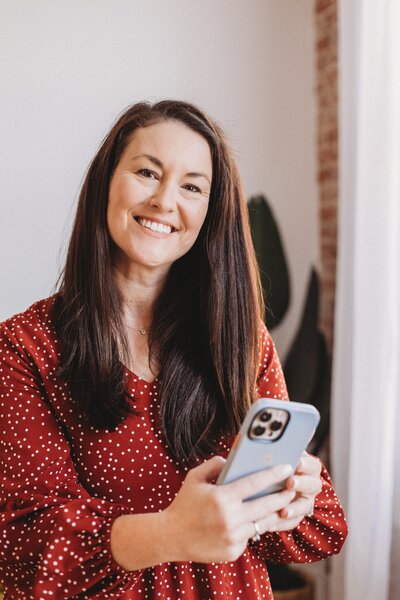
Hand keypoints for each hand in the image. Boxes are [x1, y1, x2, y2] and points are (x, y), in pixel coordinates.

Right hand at [162, 456, 296, 562]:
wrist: (171, 536)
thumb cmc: (184, 503)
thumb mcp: (195, 477)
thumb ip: (214, 464)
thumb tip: (233, 460)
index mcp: (221, 498)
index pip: (254, 483)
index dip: (273, 474)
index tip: (287, 467)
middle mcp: (229, 519)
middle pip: (266, 506)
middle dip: (283, 496)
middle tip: (292, 488)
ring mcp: (232, 537)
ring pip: (262, 523)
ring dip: (273, 513)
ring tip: (281, 503)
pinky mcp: (233, 551)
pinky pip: (250, 536)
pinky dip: (252, 528)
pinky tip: (255, 520)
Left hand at [272, 452, 321, 530]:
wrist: (275, 481)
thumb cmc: (276, 463)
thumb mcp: (279, 457)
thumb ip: (277, 454)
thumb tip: (266, 448)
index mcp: (310, 468)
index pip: (312, 465)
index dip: (306, 464)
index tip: (297, 462)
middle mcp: (311, 485)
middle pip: (311, 485)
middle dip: (301, 483)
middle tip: (290, 482)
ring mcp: (305, 501)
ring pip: (303, 507)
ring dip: (294, 508)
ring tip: (284, 511)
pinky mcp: (297, 516)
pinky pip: (291, 523)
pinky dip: (281, 524)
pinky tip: (270, 525)